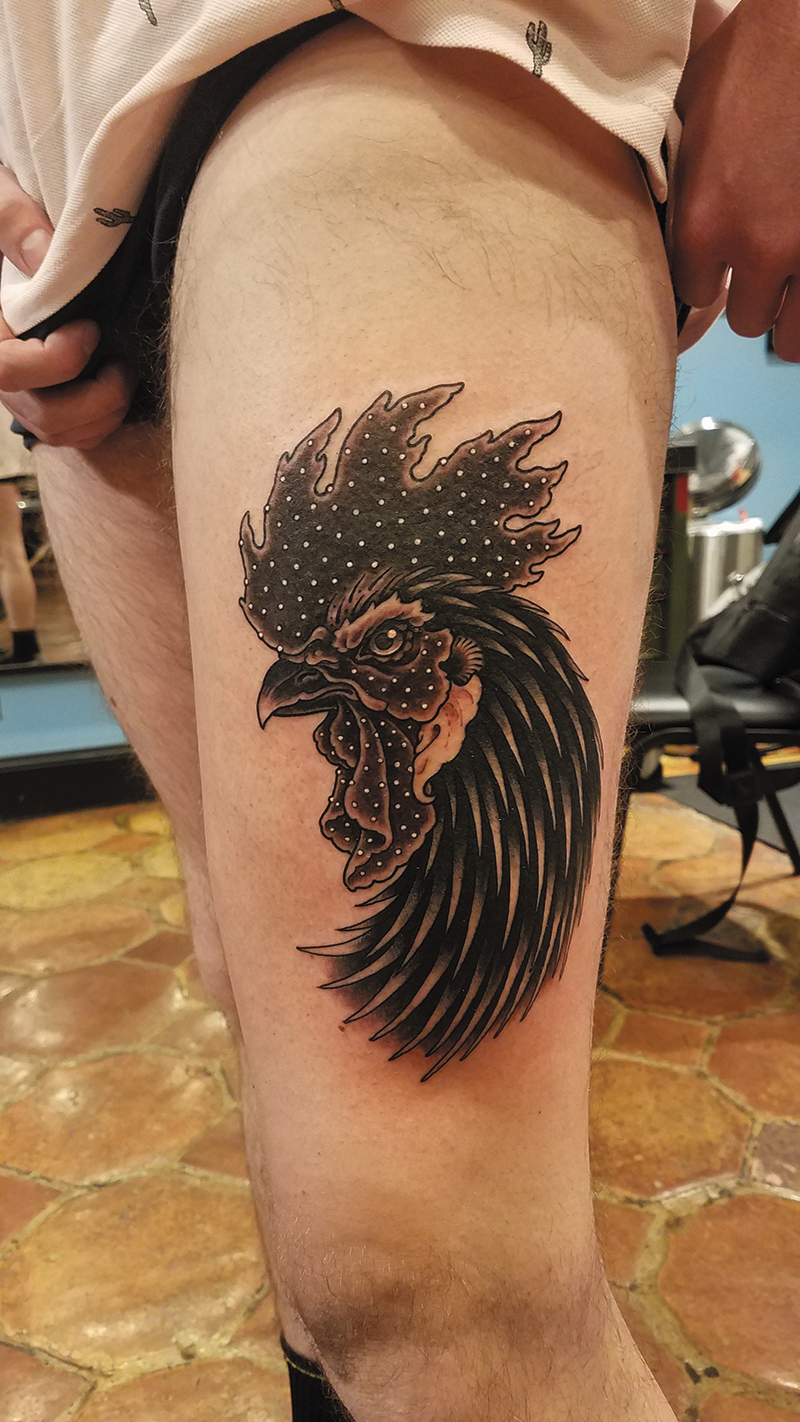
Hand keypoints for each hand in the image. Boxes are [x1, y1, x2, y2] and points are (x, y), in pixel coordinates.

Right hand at [0, 164, 136, 445]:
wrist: (18, 236)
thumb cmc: (5, 209)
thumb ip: (11, 220)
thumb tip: (46, 254)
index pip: (4, 370)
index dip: (55, 361)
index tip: (90, 329)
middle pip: (39, 414)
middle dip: (93, 398)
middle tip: (122, 366)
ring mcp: (20, 388)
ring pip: (58, 432)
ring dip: (103, 414)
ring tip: (125, 374)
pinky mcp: (45, 396)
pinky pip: (71, 436)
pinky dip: (101, 424)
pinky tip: (119, 390)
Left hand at [669, 0, 799, 361]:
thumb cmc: (754, 57)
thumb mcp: (689, 121)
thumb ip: (681, 187)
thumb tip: (668, 220)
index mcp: (705, 223)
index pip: (693, 294)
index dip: (710, 278)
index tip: (721, 266)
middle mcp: (758, 248)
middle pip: (748, 319)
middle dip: (757, 295)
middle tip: (765, 266)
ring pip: (794, 334)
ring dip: (793, 309)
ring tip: (793, 281)